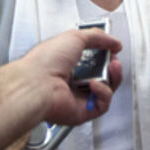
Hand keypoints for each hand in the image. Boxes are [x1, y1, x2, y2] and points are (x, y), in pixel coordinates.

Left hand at [0, 28, 123, 149]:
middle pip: (102, 75)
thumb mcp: (74, 37)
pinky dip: (103, 93)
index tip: (112, 48)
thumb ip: (97, 37)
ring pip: (106, 90)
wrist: (36, 84)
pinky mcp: (83, 112)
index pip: (92, 60)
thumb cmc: (46, 61)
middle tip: (113, 59)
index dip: (104, 54)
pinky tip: (94, 85)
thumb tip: (113, 42)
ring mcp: (78, 97)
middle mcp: (72, 81)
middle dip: (112, 66)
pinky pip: (103, 104)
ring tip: (111, 68)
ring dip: (112, 78)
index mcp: (66, 63)